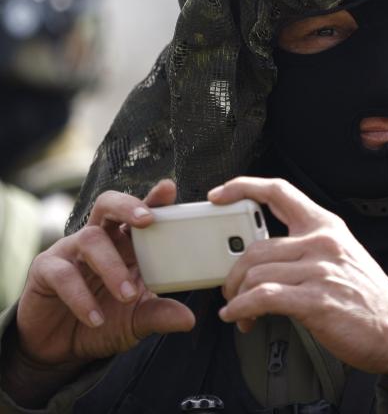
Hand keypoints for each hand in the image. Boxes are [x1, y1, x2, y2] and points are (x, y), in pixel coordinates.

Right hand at [12, 180, 194, 369]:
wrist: (61, 350)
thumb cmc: (105, 320)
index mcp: (124, 242)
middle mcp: (98, 238)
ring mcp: (70, 251)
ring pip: (90, 239)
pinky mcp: (45, 270)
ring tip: (128, 296)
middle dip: (128, 205)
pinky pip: (64, 275)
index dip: (153, 198)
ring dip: (112, 266)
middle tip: (147, 219)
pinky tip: (96, 318)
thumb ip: (159, 314)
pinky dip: (81, 297)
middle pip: (108, 204)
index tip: (168, 189)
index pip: (139, 212)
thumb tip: (189, 319)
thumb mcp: (136, 320)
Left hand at [208, 177, 387, 385]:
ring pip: (255, 272)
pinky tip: (239, 317)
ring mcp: (319, 269)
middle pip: (256, 245)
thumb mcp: (340, 253)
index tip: (219, 194)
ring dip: (237, 296)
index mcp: (325, 225)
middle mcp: (321, 241)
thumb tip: (261, 254)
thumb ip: (304, 245)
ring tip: (237, 309)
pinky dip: (242, 308)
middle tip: (229, 287)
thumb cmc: (366, 295)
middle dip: (233, 271)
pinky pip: (263, 297)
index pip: (278, 191)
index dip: (243, 187)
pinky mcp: (315, 300)